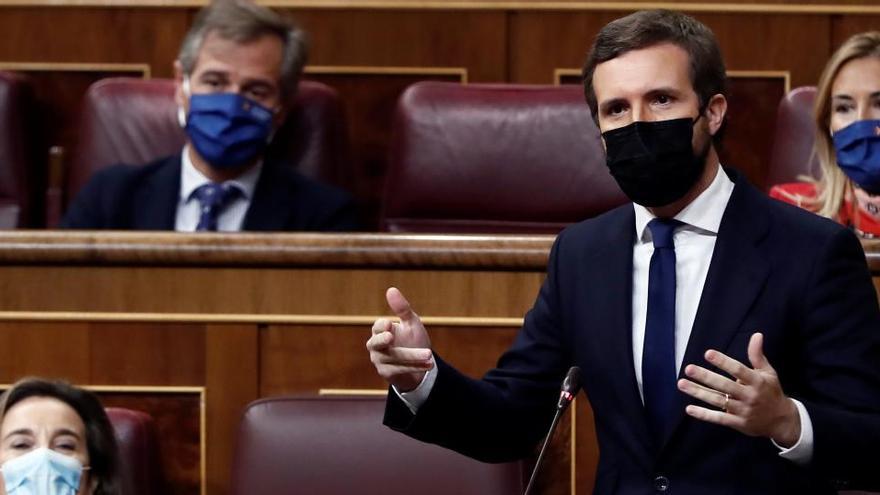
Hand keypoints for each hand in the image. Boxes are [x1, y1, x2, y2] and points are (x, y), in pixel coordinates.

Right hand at [366, 287, 433, 391]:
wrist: (418, 365)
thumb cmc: (412, 339)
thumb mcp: (410, 323)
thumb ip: (402, 309)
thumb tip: (391, 290)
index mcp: (380, 330)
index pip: (377, 326)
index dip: (382, 326)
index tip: (390, 324)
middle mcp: (376, 346)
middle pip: (377, 343)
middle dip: (382, 340)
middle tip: (391, 336)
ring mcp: (379, 360)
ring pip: (393, 357)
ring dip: (412, 356)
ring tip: (429, 354)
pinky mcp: (386, 373)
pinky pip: (399, 369)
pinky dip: (415, 366)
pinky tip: (429, 364)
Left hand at [677, 333, 800, 446]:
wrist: (782, 421)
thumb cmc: (771, 392)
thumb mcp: (768, 373)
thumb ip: (758, 355)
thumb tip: (757, 335)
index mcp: (757, 381)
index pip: (738, 370)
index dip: (723, 362)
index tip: (708, 353)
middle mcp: (749, 395)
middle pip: (724, 385)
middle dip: (706, 377)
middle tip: (688, 368)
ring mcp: (743, 410)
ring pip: (718, 400)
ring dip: (698, 393)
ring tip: (681, 383)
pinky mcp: (738, 423)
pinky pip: (719, 418)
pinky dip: (704, 414)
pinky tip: (689, 408)